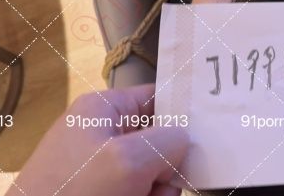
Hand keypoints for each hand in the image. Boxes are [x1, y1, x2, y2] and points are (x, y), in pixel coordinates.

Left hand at [8, 84, 187, 195]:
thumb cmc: (76, 194)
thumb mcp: (129, 159)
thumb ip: (168, 140)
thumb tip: (183, 142)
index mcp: (102, 109)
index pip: (158, 97)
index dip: (184, 114)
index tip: (207, 134)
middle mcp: (102, 134)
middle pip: (160, 141)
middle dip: (167, 168)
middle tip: (158, 187)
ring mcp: (99, 168)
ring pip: (152, 174)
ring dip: (157, 192)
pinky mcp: (100, 193)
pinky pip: (138, 192)